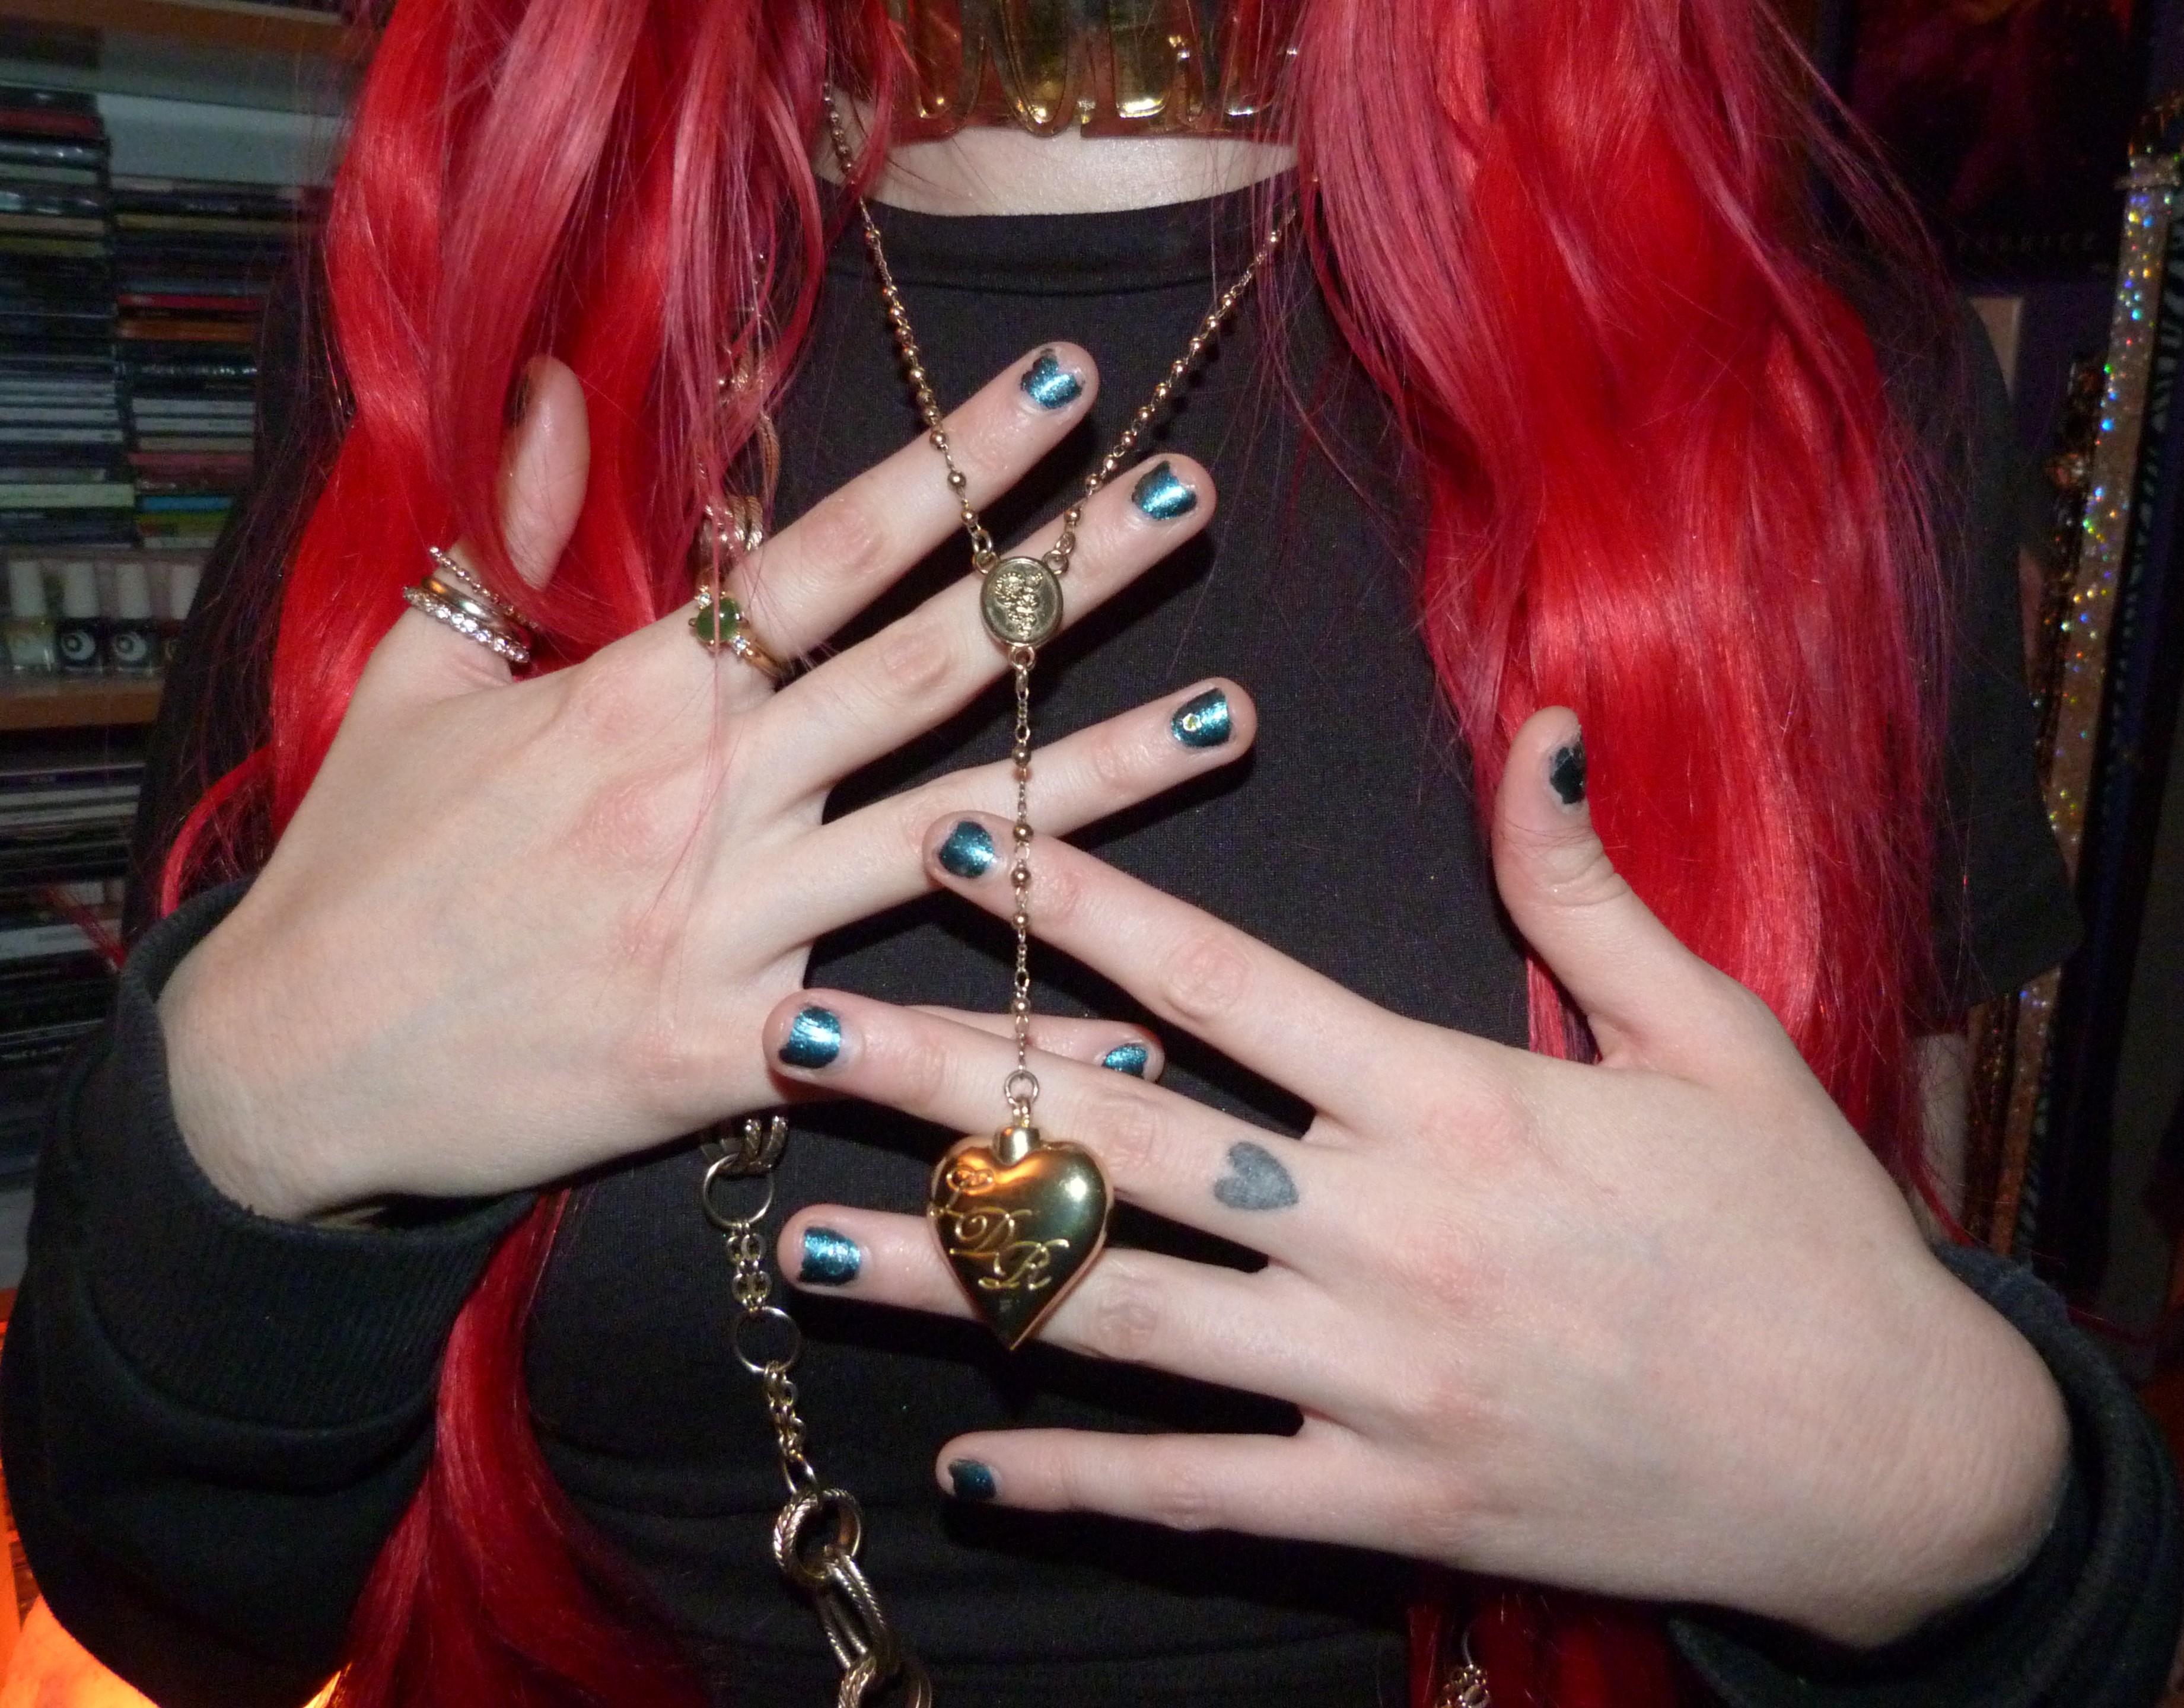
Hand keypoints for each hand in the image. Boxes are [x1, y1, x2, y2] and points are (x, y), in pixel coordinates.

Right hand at [158, 348, 1240, 1220]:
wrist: (288, 1065)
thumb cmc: (362, 867)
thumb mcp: (418, 678)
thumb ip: (510, 537)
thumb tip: (547, 390)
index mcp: (642, 697)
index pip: (822, 556)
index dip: (949, 469)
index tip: (1059, 394)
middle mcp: (705, 797)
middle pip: (917, 668)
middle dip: (1061, 580)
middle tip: (1186, 506)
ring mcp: (721, 926)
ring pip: (943, 839)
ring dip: (1098, 782)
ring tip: (1226, 719)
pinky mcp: (717, 1053)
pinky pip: (898, 1044)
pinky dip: (1017, 1042)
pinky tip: (1136, 1032)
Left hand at [762, 708, 2070, 1647]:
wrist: (1892, 1460)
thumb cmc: (1801, 1230)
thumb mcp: (1717, 1035)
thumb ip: (1587, 890)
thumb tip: (1536, 723)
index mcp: (1458, 1102)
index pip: (1227, 981)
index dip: (1078, 904)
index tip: (959, 838)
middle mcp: (1392, 1237)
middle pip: (1126, 1139)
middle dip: (945, 1077)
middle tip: (787, 1028)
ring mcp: (1384, 1385)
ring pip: (1125, 1319)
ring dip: (955, 1278)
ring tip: (806, 1241)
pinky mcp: (1398, 1504)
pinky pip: (1205, 1494)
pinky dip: (1081, 1480)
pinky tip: (970, 1463)